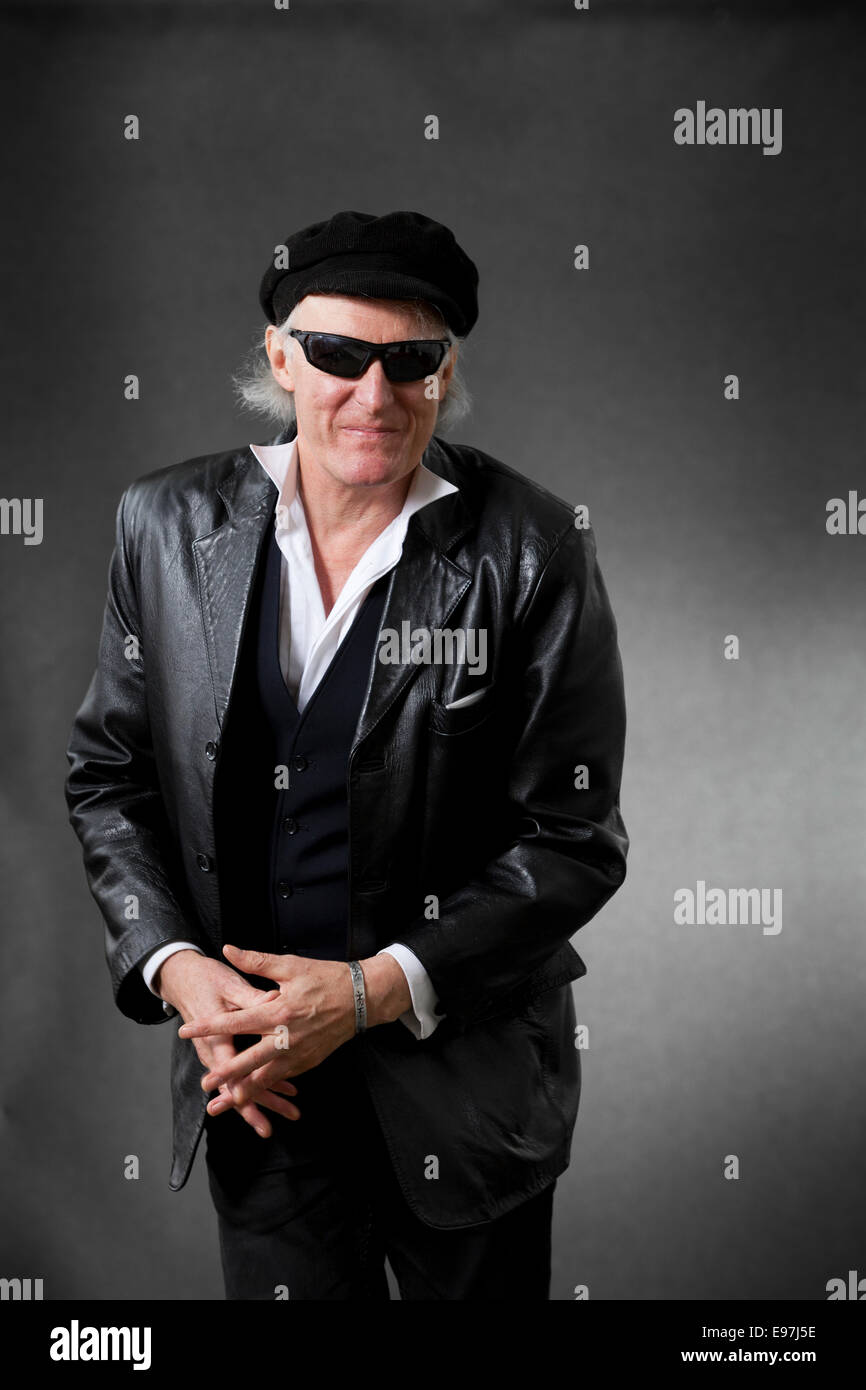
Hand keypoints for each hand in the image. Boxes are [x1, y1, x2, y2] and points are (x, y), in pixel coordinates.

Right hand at [155, 949, 299, 1136]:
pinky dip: (264, 1083)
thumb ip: (252, 998)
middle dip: (254, 1107)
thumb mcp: (229, 985)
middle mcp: (214, 1052)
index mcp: (215, 1038)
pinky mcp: (225, 1052)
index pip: (228, 1071)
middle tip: (270, 1128)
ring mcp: (219, 1054)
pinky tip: (286, 1089)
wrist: (184, 978)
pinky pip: (243, 1073)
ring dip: (265, 1099)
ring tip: (290, 1112)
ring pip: (241, 1084)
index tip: (254, 1105)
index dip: (241, 1089)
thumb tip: (275, 999)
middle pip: (235, 1086)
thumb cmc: (206, 980)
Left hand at [176, 945, 411, 1106]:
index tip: (187, 1030)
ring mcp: (299, 1053)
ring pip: (267, 1078)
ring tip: (226, 1101)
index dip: (209, 1027)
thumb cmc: (327, 979)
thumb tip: (229, 950)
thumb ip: (256, 961)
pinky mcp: (308, 1062)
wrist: (363, 998)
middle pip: (249, 1061)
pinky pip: (283, 1078)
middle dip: (225, 1074)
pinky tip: (254, 1094)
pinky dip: (267, 1088)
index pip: (236, 1022)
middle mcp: (286, 1037)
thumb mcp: (290, 965)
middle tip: (205, 1084)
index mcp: (278, 1011)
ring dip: (245, 1091)